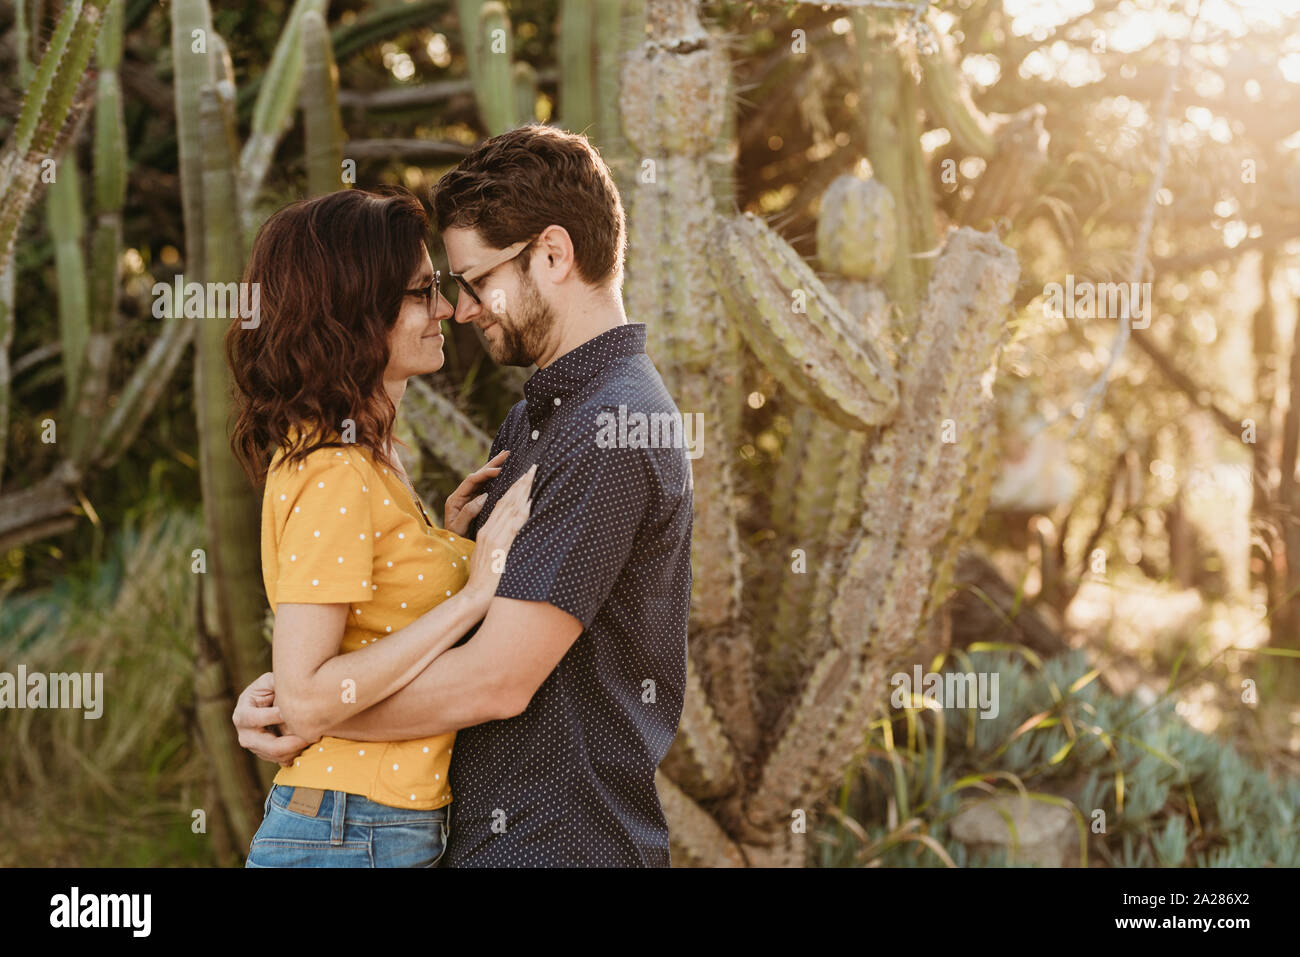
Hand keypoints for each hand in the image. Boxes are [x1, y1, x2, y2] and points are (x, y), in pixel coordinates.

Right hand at [232, 671, 312, 766]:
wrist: (266, 705)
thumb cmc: (269, 690)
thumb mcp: (268, 682)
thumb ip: (275, 683)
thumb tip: (290, 688)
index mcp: (242, 714)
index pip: (254, 719)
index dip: (272, 716)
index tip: (291, 712)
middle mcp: (245, 735)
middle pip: (268, 746)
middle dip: (291, 742)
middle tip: (311, 735)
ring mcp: (255, 748)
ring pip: (277, 756)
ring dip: (297, 749)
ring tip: (313, 738)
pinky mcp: (266, 755)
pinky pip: (282, 760)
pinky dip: (296, 754)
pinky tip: (308, 744)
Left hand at [445, 450, 509, 535]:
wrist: (452, 549)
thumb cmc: (454, 540)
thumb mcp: (459, 528)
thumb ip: (469, 511)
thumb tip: (483, 496)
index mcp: (455, 499)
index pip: (471, 480)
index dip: (485, 473)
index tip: (499, 471)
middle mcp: (462, 496)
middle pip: (477, 475)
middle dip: (492, 464)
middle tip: (506, 453)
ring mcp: (468, 499)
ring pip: (482, 480)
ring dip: (494, 469)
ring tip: (506, 458)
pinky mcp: (475, 504)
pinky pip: (485, 488)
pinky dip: (494, 480)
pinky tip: (503, 474)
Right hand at [462, 463, 535, 609]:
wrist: (475, 597)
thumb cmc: (485, 583)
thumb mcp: (490, 558)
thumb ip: (499, 545)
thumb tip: (512, 539)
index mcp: (486, 533)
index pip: (501, 505)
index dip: (512, 489)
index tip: (523, 476)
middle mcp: (490, 532)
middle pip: (506, 502)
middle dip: (519, 483)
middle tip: (532, 467)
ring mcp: (494, 539)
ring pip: (509, 509)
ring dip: (522, 491)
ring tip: (532, 475)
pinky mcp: (500, 547)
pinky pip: (512, 526)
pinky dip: (520, 512)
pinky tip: (528, 501)